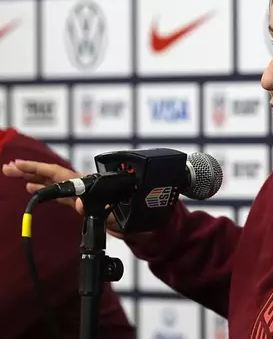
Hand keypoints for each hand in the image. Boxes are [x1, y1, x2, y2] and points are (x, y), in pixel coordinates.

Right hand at [2, 159, 124, 238]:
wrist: (138, 228)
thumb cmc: (129, 219)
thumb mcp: (114, 216)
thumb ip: (96, 210)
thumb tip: (77, 204)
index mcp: (88, 186)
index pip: (59, 174)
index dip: (38, 169)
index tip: (20, 166)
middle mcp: (83, 187)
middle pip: (52, 175)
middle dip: (30, 170)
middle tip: (8, 167)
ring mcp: (81, 194)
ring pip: (53, 183)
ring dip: (33, 178)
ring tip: (13, 173)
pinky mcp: (80, 204)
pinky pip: (58, 194)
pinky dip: (43, 190)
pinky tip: (31, 188)